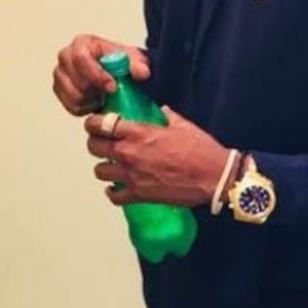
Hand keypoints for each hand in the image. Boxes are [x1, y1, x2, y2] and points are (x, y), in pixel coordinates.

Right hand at [52, 34, 149, 116]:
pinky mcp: (60, 90)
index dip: (96, 75)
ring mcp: (61, 74)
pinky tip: (97, 101)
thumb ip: (138, 64)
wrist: (116, 72)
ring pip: (73, 95)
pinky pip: (70, 105)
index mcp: (82, 44)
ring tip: (105, 96)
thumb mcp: (133, 60)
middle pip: (76, 80)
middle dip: (96, 90)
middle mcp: (66, 56)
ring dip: (91, 100)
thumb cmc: (120, 62)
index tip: (112, 87)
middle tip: (111, 94)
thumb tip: (142, 73)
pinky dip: (86, 108)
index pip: (81, 58)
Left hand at [83, 106, 230, 208]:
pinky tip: (119, 187)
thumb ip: (167, 117)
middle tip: (103, 143)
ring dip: (105, 167)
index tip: (97, 123)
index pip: (102, 124)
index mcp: (139, 133)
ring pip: (99, 171)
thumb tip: (162, 111)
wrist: (213, 177)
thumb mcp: (184, 126)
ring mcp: (132, 176)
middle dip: (96, 142)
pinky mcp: (139, 195)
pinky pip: (114, 196)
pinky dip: (114, 192)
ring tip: (113, 165)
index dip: (95, 123)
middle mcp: (130, 153)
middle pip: (94, 146)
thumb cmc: (201, 150)